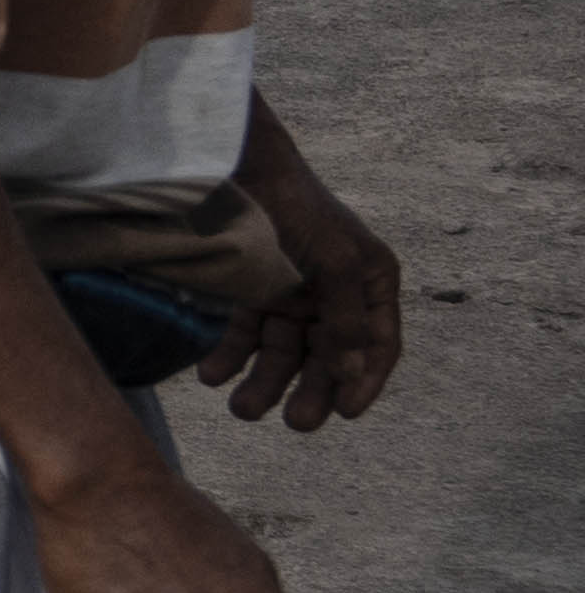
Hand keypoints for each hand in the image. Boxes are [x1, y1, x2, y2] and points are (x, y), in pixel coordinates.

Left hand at [206, 147, 402, 434]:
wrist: (238, 168)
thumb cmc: (298, 208)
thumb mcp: (334, 262)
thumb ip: (345, 319)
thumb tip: (350, 373)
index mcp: (371, 283)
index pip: (380, 345)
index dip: (366, 380)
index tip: (348, 413)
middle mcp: (336, 293)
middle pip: (328, 356)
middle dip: (311, 390)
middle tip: (295, 424)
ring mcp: (295, 293)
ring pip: (283, 352)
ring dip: (265, 382)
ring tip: (241, 408)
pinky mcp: (254, 290)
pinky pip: (245, 334)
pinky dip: (231, 356)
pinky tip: (212, 376)